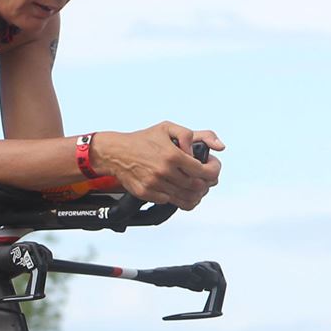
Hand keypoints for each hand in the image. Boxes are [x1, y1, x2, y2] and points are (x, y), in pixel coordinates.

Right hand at [93, 122, 223, 207]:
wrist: (116, 152)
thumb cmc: (142, 140)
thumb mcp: (167, 128)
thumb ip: (189, 135)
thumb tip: (211, 147)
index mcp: (173, 155)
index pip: (204, 171)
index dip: (214, 171)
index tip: (213, 168)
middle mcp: (164, 171)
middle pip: (197, 187)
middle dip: (206, 184)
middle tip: (206, 179)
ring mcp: (155, 184)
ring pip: (185, 197)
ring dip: (194, 194)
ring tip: (195, 186)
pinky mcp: (146, 193)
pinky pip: (169, 202)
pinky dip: (177, 197)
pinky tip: (178, 189)